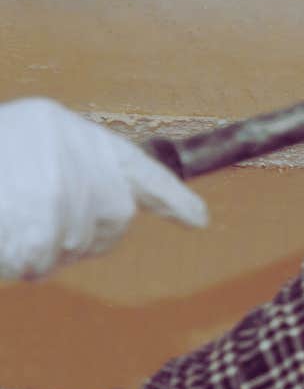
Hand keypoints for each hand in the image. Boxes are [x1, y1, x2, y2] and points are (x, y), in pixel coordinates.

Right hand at [0, 98, 208, 280]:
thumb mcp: (18, 154)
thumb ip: (66, 175)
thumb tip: (116, 214)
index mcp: (61, 127)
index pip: (135, 164)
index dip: (170, 196)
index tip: (198, 220)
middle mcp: (68, 147)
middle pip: (114, 215)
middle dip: (83, 236)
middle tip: (36, 231)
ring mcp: (52, 186)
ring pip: (75, 242)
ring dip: (42, 252)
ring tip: (5, 230)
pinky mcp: (35, 224)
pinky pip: (41, 258)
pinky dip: (21, 262)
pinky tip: (3, 245)